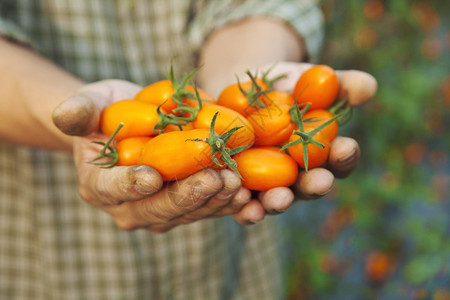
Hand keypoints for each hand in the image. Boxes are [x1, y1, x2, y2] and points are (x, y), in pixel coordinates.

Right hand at [53, 80, 251, 232]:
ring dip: (214, 200)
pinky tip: (247, 192)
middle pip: (158, 208)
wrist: (131, 124)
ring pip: (188, 212)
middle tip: (214, 179)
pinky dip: (227, 202)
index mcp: (99, 187)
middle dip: (188, 195)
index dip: (131, 184)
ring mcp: (160, 211)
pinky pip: (207, 208)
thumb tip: (65, 115)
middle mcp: (129, 208)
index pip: (114, 189)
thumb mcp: (91, 102)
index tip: (152, 176)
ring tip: (237, 183)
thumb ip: (78, 109)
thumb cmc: (108, 111)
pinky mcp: (187, 206)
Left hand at [229, 62, 377, 223]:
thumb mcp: (306, 80)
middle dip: (316, 185)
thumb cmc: (282, 89)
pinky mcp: (239, 190)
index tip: (346, 147)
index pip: (339, 160)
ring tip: (281, 199)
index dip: (345, 156)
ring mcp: (267, 188)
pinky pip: (242, 205)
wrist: (238, 95)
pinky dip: (245, 209)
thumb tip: (367, 86)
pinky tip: (243, 206)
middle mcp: (297, 177)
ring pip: (276, 201)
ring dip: (280, 202)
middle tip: (320, 181)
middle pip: (310, 187)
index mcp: (320, 154)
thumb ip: (337, 85)